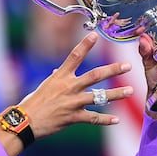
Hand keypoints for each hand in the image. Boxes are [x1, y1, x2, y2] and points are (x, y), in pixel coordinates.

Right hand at [17, 32, 132, 139]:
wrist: (26, 121)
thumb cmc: (33, 102)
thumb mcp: (45, 86)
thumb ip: (56, 78)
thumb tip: (58, 71)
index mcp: (60, 76)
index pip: (74, 56)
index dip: (85, 45)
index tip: (95, 35)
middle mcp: (69, 87)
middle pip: (95, 75)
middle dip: (113, 70)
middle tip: (128, 65)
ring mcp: (72, 102)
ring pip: (99, 97)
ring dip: (116, 94)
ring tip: (130, 91)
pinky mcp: (73, 117)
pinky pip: (93, 118)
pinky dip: (105, 120)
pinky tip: (117, 120)